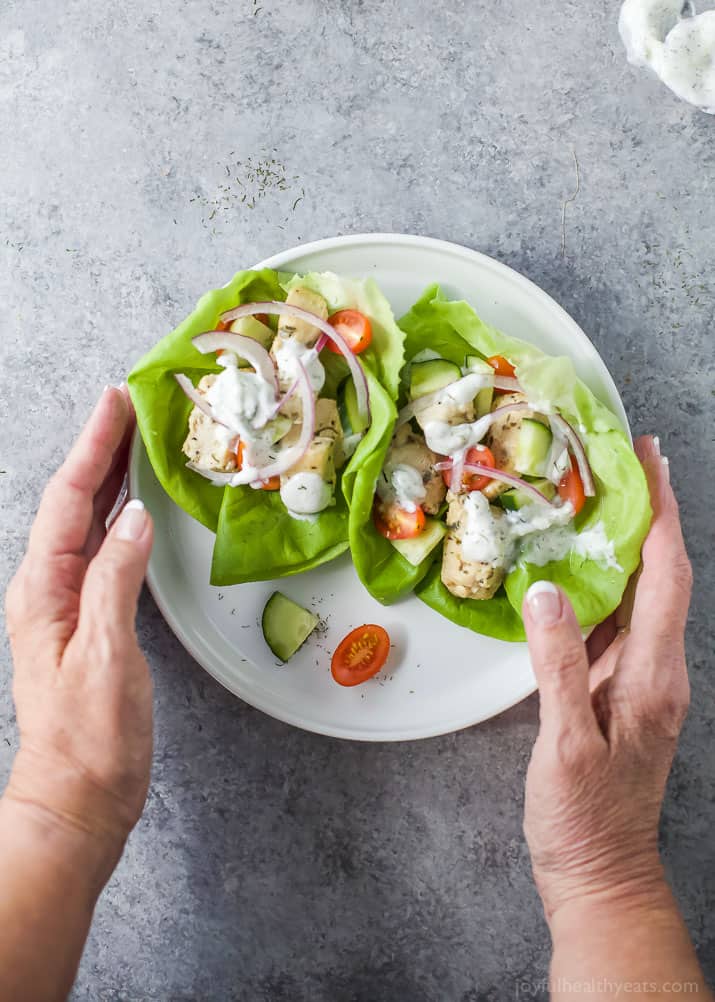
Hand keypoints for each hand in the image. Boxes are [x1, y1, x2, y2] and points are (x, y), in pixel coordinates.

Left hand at [4, 386, 153, 855]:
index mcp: (44, 591)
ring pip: (90, 522)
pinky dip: (121, 516)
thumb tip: (136, 520)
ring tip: (134, 439)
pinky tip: (137, 507)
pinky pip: (105, 550)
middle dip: (101, 449)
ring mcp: (68, 603)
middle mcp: (50, 589)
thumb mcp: (105, 656)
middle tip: (128, 405)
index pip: (70, 501)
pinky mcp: (91, 619)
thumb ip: (115, 581)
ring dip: (111, 477)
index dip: (94, 448)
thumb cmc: (89, 738)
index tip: (116, 404)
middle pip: (76, 502)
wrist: (80, 796)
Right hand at [522, 436, 691, 921]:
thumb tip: (545, 593)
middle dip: (648, 511)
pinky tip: (573, 570)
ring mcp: (639, 679)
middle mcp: (656, 669)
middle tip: (622, 460)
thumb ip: (558, 665)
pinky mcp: (617, 690)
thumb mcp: (566, 743)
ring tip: (596, 497)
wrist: (599, 873)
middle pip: (659, 574)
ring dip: (625, 542)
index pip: (664, 574)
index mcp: (653, 675)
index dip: (660, 513)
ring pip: (638, 594)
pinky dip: (601, 583)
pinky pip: (614, 621)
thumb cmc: (585, 818)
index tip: (648, 460)